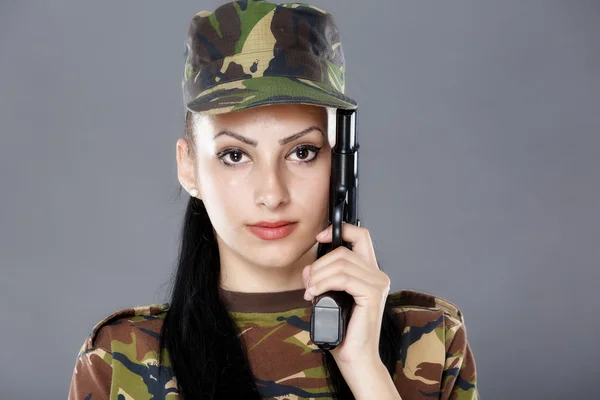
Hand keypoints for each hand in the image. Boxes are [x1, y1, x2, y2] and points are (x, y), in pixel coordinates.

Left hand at [302, 222, 390, 366]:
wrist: (355, 358)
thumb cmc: (344, 331)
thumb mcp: (332, 296)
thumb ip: (327, 278)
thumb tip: (309, 268)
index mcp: (370, 273)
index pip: (361, 236)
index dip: (340, 230)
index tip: (320, 236)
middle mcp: (378, 275)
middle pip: (343, 251)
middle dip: (318, 263)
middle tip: (307, 281)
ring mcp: (377, 284)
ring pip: (340, 263)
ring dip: (318, 275)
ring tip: (309, 291)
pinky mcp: (372, 295)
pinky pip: (342, 278)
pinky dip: (323, 283)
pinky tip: (314, 294)